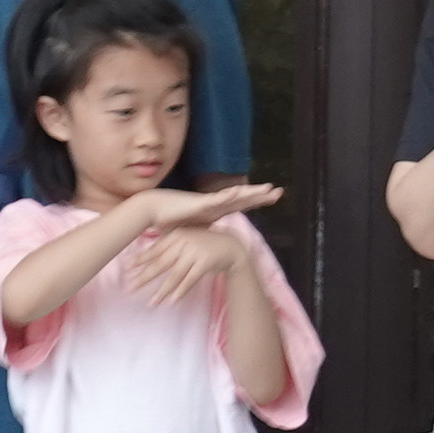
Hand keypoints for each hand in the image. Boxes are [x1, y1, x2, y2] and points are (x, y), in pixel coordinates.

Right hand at [107, 178, 282, 300]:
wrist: (154, 210)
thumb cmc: (170, 220)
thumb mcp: (192, 231)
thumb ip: (202, 234)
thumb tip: (207, 243)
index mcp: (215, 210)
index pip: (241, 205)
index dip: (256, 201)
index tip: (272, 198)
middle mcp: (215, 204)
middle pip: (243, 199)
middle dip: (261, 195)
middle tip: (279, 192)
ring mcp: (208, 202)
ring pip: (234, 196)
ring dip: (250, 192)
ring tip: (267, 189)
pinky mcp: (199, 204)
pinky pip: (216, 199)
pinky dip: (228, 196)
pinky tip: (240, 192)